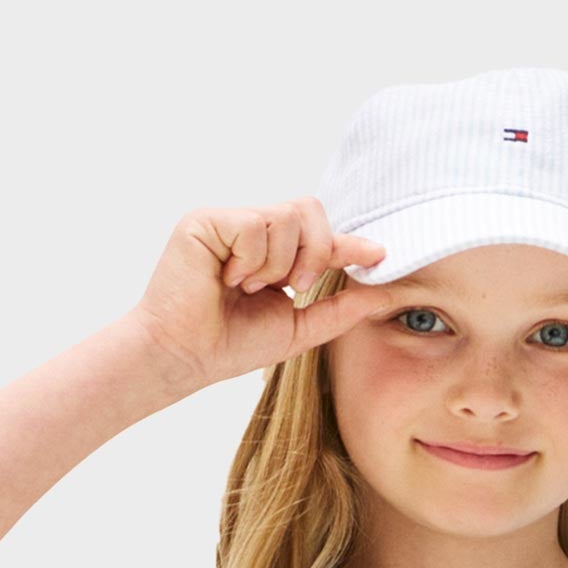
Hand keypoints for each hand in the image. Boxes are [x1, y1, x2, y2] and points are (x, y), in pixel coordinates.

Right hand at [133, 199, 397, 393]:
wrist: (184, 357)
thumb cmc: (230, 346)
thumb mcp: (298, 330)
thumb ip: (339, 310)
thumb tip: (383, 293)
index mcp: (275, 254)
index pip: (320, 235)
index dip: (349, 243)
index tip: (379, 255)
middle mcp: (254, 232)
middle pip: (308, 210)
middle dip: (314, 252)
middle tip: (293, 285)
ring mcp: (229, 222)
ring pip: (283, 217)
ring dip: (276, 263)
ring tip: (247, 287)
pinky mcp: (206, 220)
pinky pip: (252, 225)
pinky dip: (249, 260)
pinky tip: (227, 278)